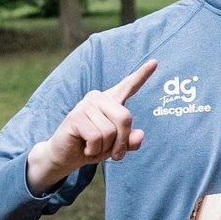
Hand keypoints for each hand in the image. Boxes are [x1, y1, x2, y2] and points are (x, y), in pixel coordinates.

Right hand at [27, 59, 157, 192]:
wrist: (65, 157)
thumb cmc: (93, 147)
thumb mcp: (116, 146)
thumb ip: (130, 141)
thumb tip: (140, 135)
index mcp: (111, 101)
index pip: (129, 86)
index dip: (142, 75)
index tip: (155, 62)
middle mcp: (98, 98)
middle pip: (125, 118)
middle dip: (121, 142)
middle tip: (113, 153)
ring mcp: (85, 105)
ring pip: (110, 132)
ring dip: (104, 148)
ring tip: (93, 147)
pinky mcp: (75, 117)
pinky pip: (96, 138)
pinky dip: (93, 150)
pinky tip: (85, 148)